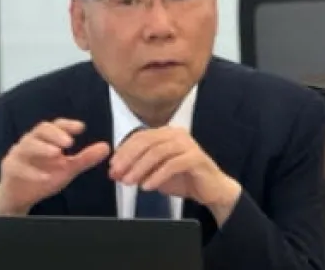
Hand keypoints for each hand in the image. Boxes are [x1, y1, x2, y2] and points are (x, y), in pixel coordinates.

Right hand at [0, 119, 110, 215]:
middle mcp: (31, 142)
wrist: (19, 196)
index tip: (81, 127)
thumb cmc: (42, 175)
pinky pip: (18, 167)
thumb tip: (106, 147)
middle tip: (69, 142)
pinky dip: (32, 172)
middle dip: (55, 134)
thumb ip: (85, 158)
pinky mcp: (10, 169)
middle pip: (41, 130)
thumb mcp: (67, 168)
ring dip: (43, 149)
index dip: (67, 125)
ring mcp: (18, 154)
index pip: (56, 126)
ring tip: (57, 154)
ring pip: (27, 145)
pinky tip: (45, 177)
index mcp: (46, 139)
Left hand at [109, 127, 240, 224]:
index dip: (124, 151)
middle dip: (129, 158)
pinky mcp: (196, 157)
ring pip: (157, 152)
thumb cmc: (184, 179)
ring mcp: (187, 144)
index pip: (140, 137)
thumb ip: (138, 170)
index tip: (112, 166)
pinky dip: (157, 176)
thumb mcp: (156, 173)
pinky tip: (147, 187)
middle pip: (147, 142)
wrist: (212, 190)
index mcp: (166, 133)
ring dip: (140, 168)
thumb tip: (115, 172)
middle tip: (117, 174)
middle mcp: (176, 134)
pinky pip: (172, 165)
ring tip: (129, 182)